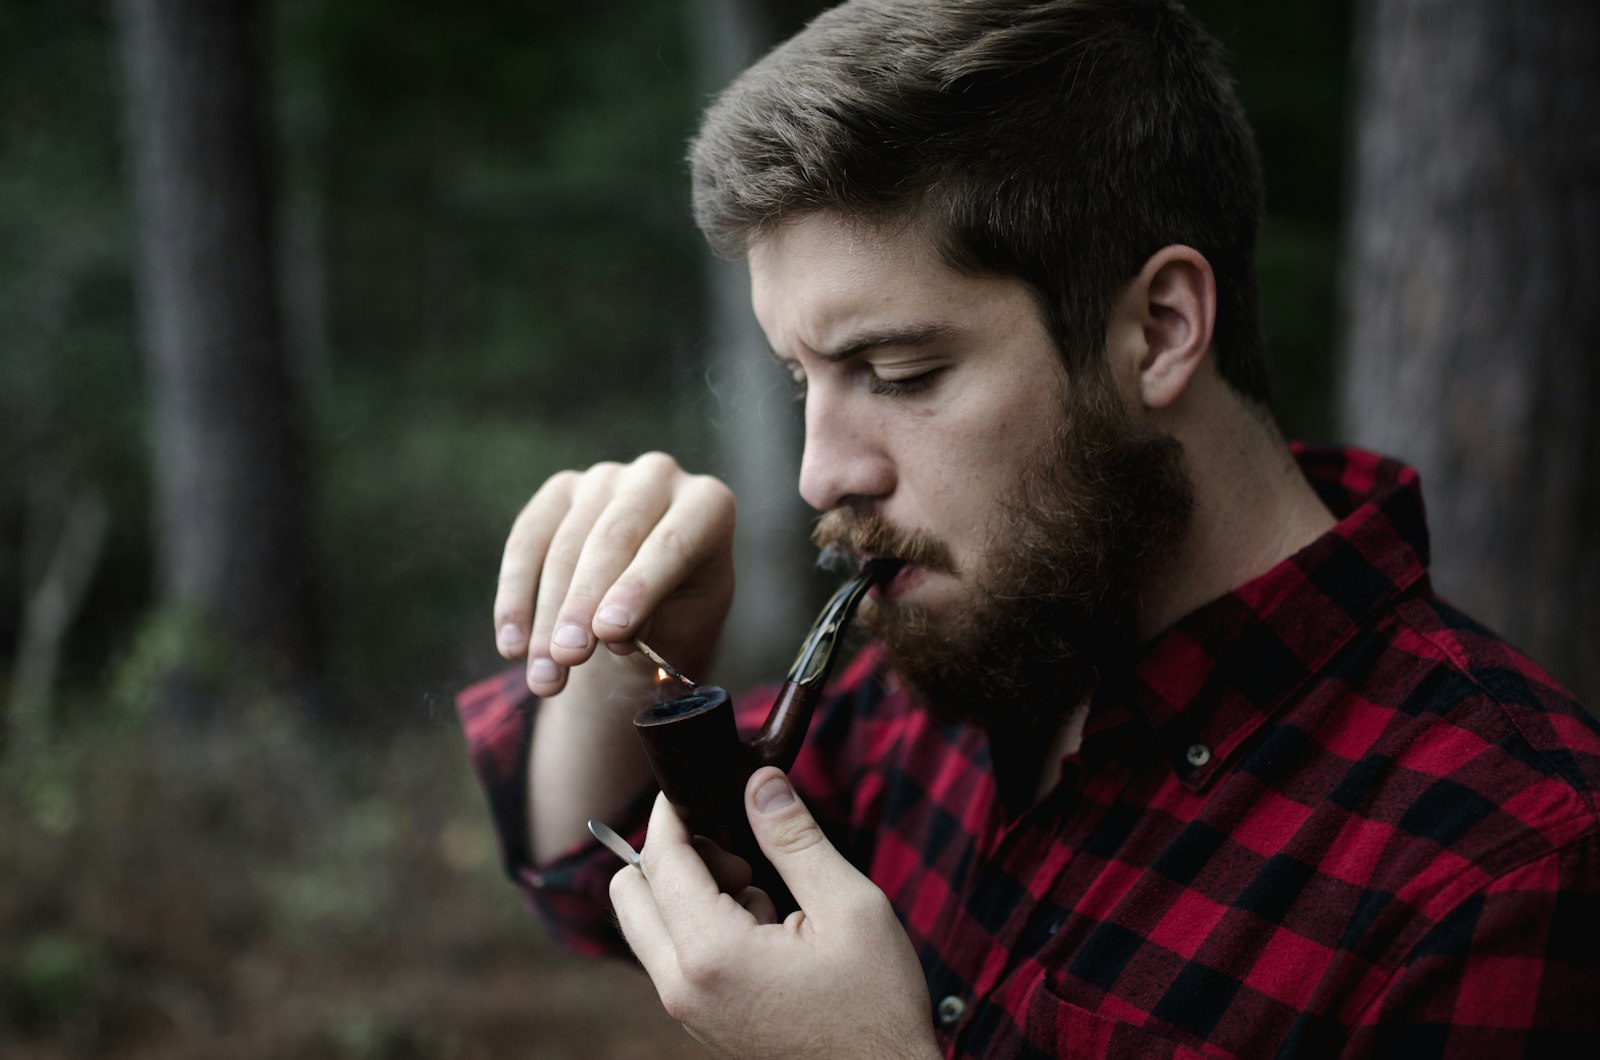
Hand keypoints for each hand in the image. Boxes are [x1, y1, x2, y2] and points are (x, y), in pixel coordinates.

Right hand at [493, 452, 735, 697]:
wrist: (648, 604)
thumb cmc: (679, 616)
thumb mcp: (684, 629)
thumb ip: (658, 627)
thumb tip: (617, 636)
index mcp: (708, 504)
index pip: (673, 543)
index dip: (639, 589)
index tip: (609, 634)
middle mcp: (658, 477)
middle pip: (613, 539)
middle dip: (584, 604)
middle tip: (567, 657)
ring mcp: (604, 479)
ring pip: (564, 547)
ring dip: (547, 618)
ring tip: (544, 678)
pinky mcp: (559, 492)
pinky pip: (526, 543)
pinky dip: (515, 598)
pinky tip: (512, 646)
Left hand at [612, 770, 938, 1059]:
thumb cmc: (875, 1006)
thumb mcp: (849, 907)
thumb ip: (795, 839)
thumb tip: (760, 782)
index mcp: (712, 954)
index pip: (661, 859)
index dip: (672, 811)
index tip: (696, 782)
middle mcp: (681, 986)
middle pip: (629, 891)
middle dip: (671, 856)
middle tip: (740, 855)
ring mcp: (686, 1010)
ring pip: (646, 924)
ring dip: (685, 893)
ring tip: (764, 899)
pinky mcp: (700, 1021)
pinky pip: (671, 955)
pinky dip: (698, 927)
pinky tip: (765, 932)